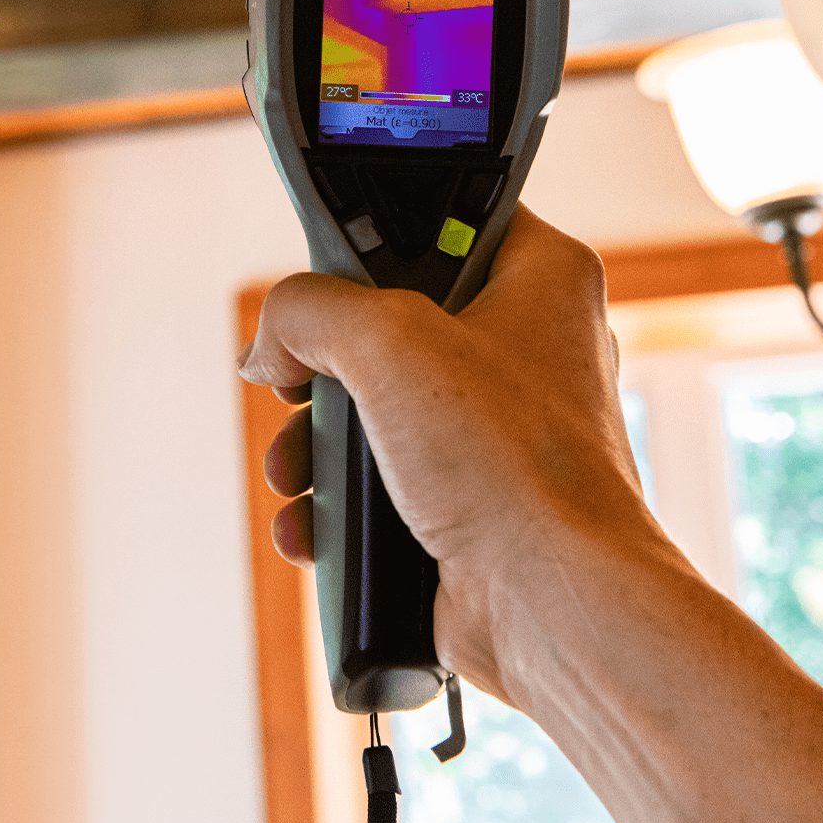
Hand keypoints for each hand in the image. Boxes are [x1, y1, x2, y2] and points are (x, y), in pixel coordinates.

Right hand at [239, 205, 660, 701]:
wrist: (552, 605)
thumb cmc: (512, 466)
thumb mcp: (387, 342)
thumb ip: (309, 310)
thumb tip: (270, 345)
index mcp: (542, 279)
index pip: (447, 217)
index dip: (375, 238)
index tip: (324, 271)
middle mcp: (532, 349)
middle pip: (393, 325)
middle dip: (325, 370)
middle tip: (300, 384)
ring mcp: (505, 432)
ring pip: (382, 412)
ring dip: (320, 448)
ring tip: (296, 472)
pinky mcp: (478, 502)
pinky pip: (389, 486)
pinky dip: (342, 508)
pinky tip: (312, 528)